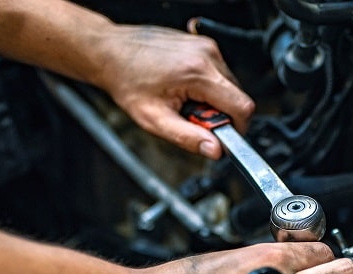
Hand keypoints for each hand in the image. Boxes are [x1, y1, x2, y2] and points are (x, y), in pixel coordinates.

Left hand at [93, 25, 253, 158]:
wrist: (111, 52)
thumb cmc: (127, 82)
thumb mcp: (154, 119)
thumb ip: (188, 138)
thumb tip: (215, 150)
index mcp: (198, 73)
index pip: (242, 107)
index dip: (237, 128)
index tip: (220, 135)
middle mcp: (207, 54)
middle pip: (237, 96)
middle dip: (220, 114)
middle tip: (191, 116)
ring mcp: (206, 46)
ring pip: (229, 85)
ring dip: (213, 100)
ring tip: (184, 99)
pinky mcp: (203, 44)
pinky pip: (218, 73)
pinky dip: (207, 86)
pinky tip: (184, 86)